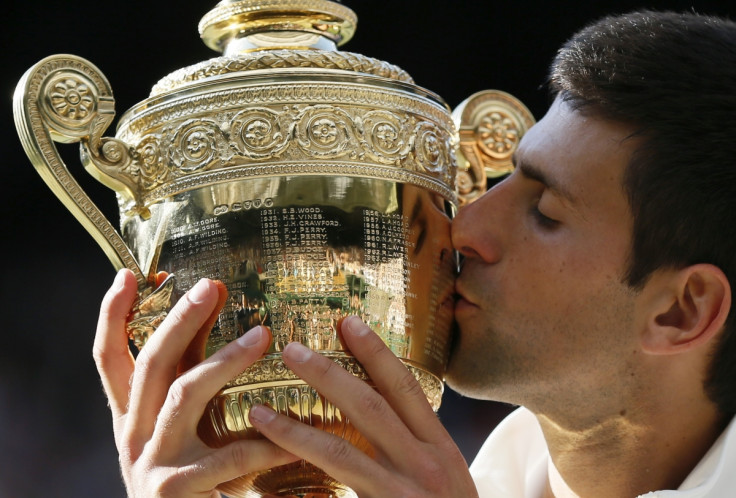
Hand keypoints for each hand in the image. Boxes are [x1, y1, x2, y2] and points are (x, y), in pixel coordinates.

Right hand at [93, 269, 297, 496]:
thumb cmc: (189, 477)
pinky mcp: (177, 489)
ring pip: (184, 395)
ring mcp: (152, 461)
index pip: (108, 359)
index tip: (127, 276)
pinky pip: (230, 455)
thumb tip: (221, 311)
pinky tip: (295, 436)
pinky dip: (266, 442)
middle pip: (150, 364)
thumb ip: (194, 375)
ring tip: (263, 336)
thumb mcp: (182, 426)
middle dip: (179, 319)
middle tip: (210, 286)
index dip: (112, 316)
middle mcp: (133, 434)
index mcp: (131, 417)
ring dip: (224, 360)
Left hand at [249, 315, 477, 497]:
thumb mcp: (446, 479)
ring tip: (259, 411)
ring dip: (295, 430)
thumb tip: (374, 417)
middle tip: (292, 350)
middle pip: (372, 407)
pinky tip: (270, 473)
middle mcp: (426, 465)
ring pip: (342, 452)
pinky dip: (302, 477)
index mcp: (441, 448)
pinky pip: (336, 487)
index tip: (349, 323)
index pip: (406, 389)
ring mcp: (404, 493)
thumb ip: (415, 448)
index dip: (376, 353)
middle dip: (329, 375)